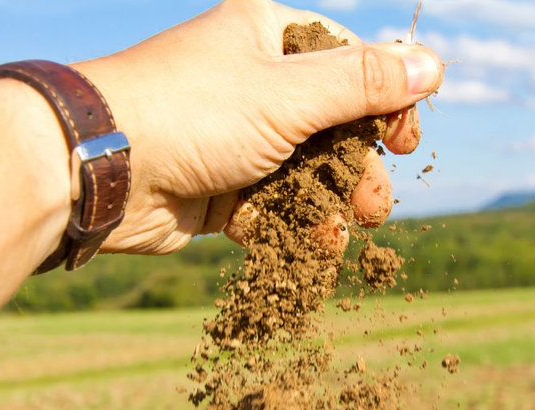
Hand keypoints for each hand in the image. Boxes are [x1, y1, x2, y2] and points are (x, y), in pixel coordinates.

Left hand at [73, 0, 442, 255]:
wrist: (99, 171)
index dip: (385, 100)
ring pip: (302, 171)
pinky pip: (269, 204)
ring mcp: (232, 137)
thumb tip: (434, 63)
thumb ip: (364, 84)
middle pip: (330, 124)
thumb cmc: (193, 112)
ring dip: (327, 204)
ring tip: (342, 235)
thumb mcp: (290, 94)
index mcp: (266, 36)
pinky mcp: (216, 186)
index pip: (347, 60)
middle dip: (356, 168)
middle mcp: (250, 81)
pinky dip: (289, 225)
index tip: (405, 141)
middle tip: (375, 206)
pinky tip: (309, 249)